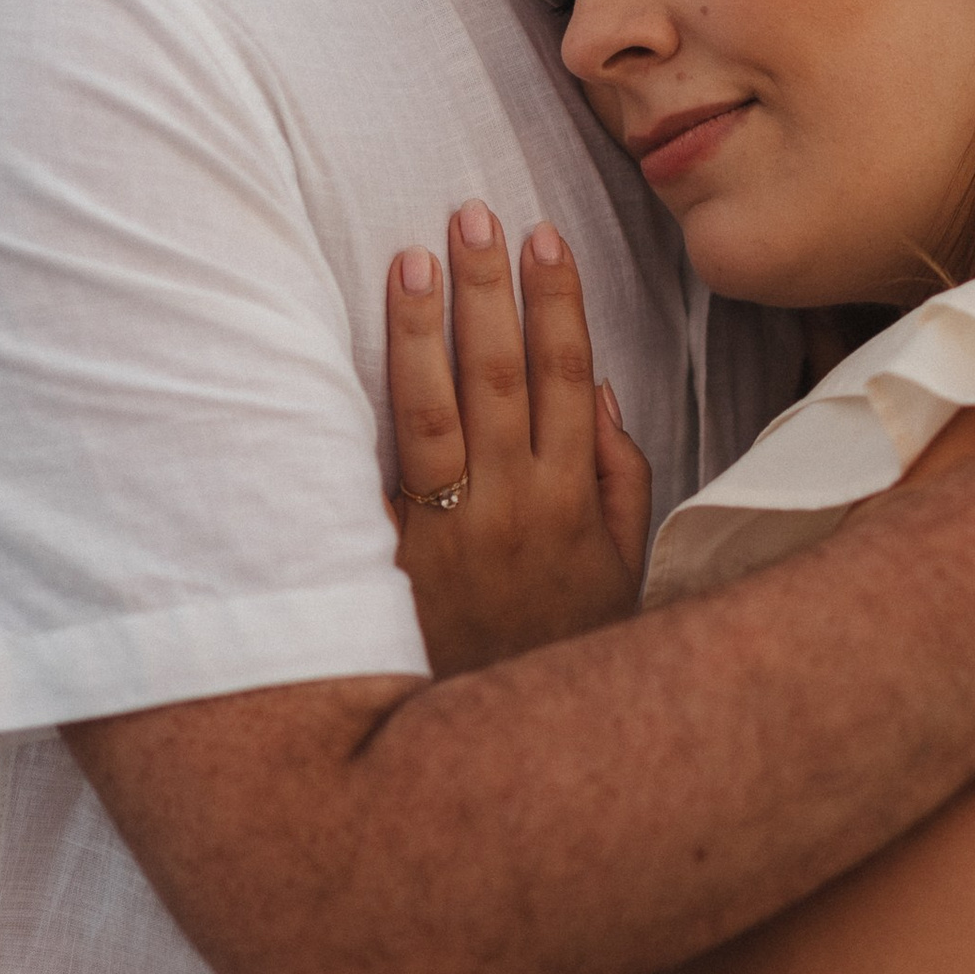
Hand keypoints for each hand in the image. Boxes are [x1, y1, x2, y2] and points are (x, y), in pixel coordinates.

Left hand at [387, 204, 653, 676]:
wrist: (506, 760)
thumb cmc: (561, 649)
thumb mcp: (621, 569)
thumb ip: (618, 478)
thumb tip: (595, 392)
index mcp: (572, 501)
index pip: (566, 375)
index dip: (556, 302)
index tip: (542, 237)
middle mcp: (514, 507)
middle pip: (500, 375)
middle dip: (488, 288)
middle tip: (472, 212)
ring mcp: (451, 533)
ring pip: (436, 410)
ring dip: (424, 327)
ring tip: (412, 257)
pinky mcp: (396, 561)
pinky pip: (382, 476)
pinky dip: (372, 415)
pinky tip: (352, 357)